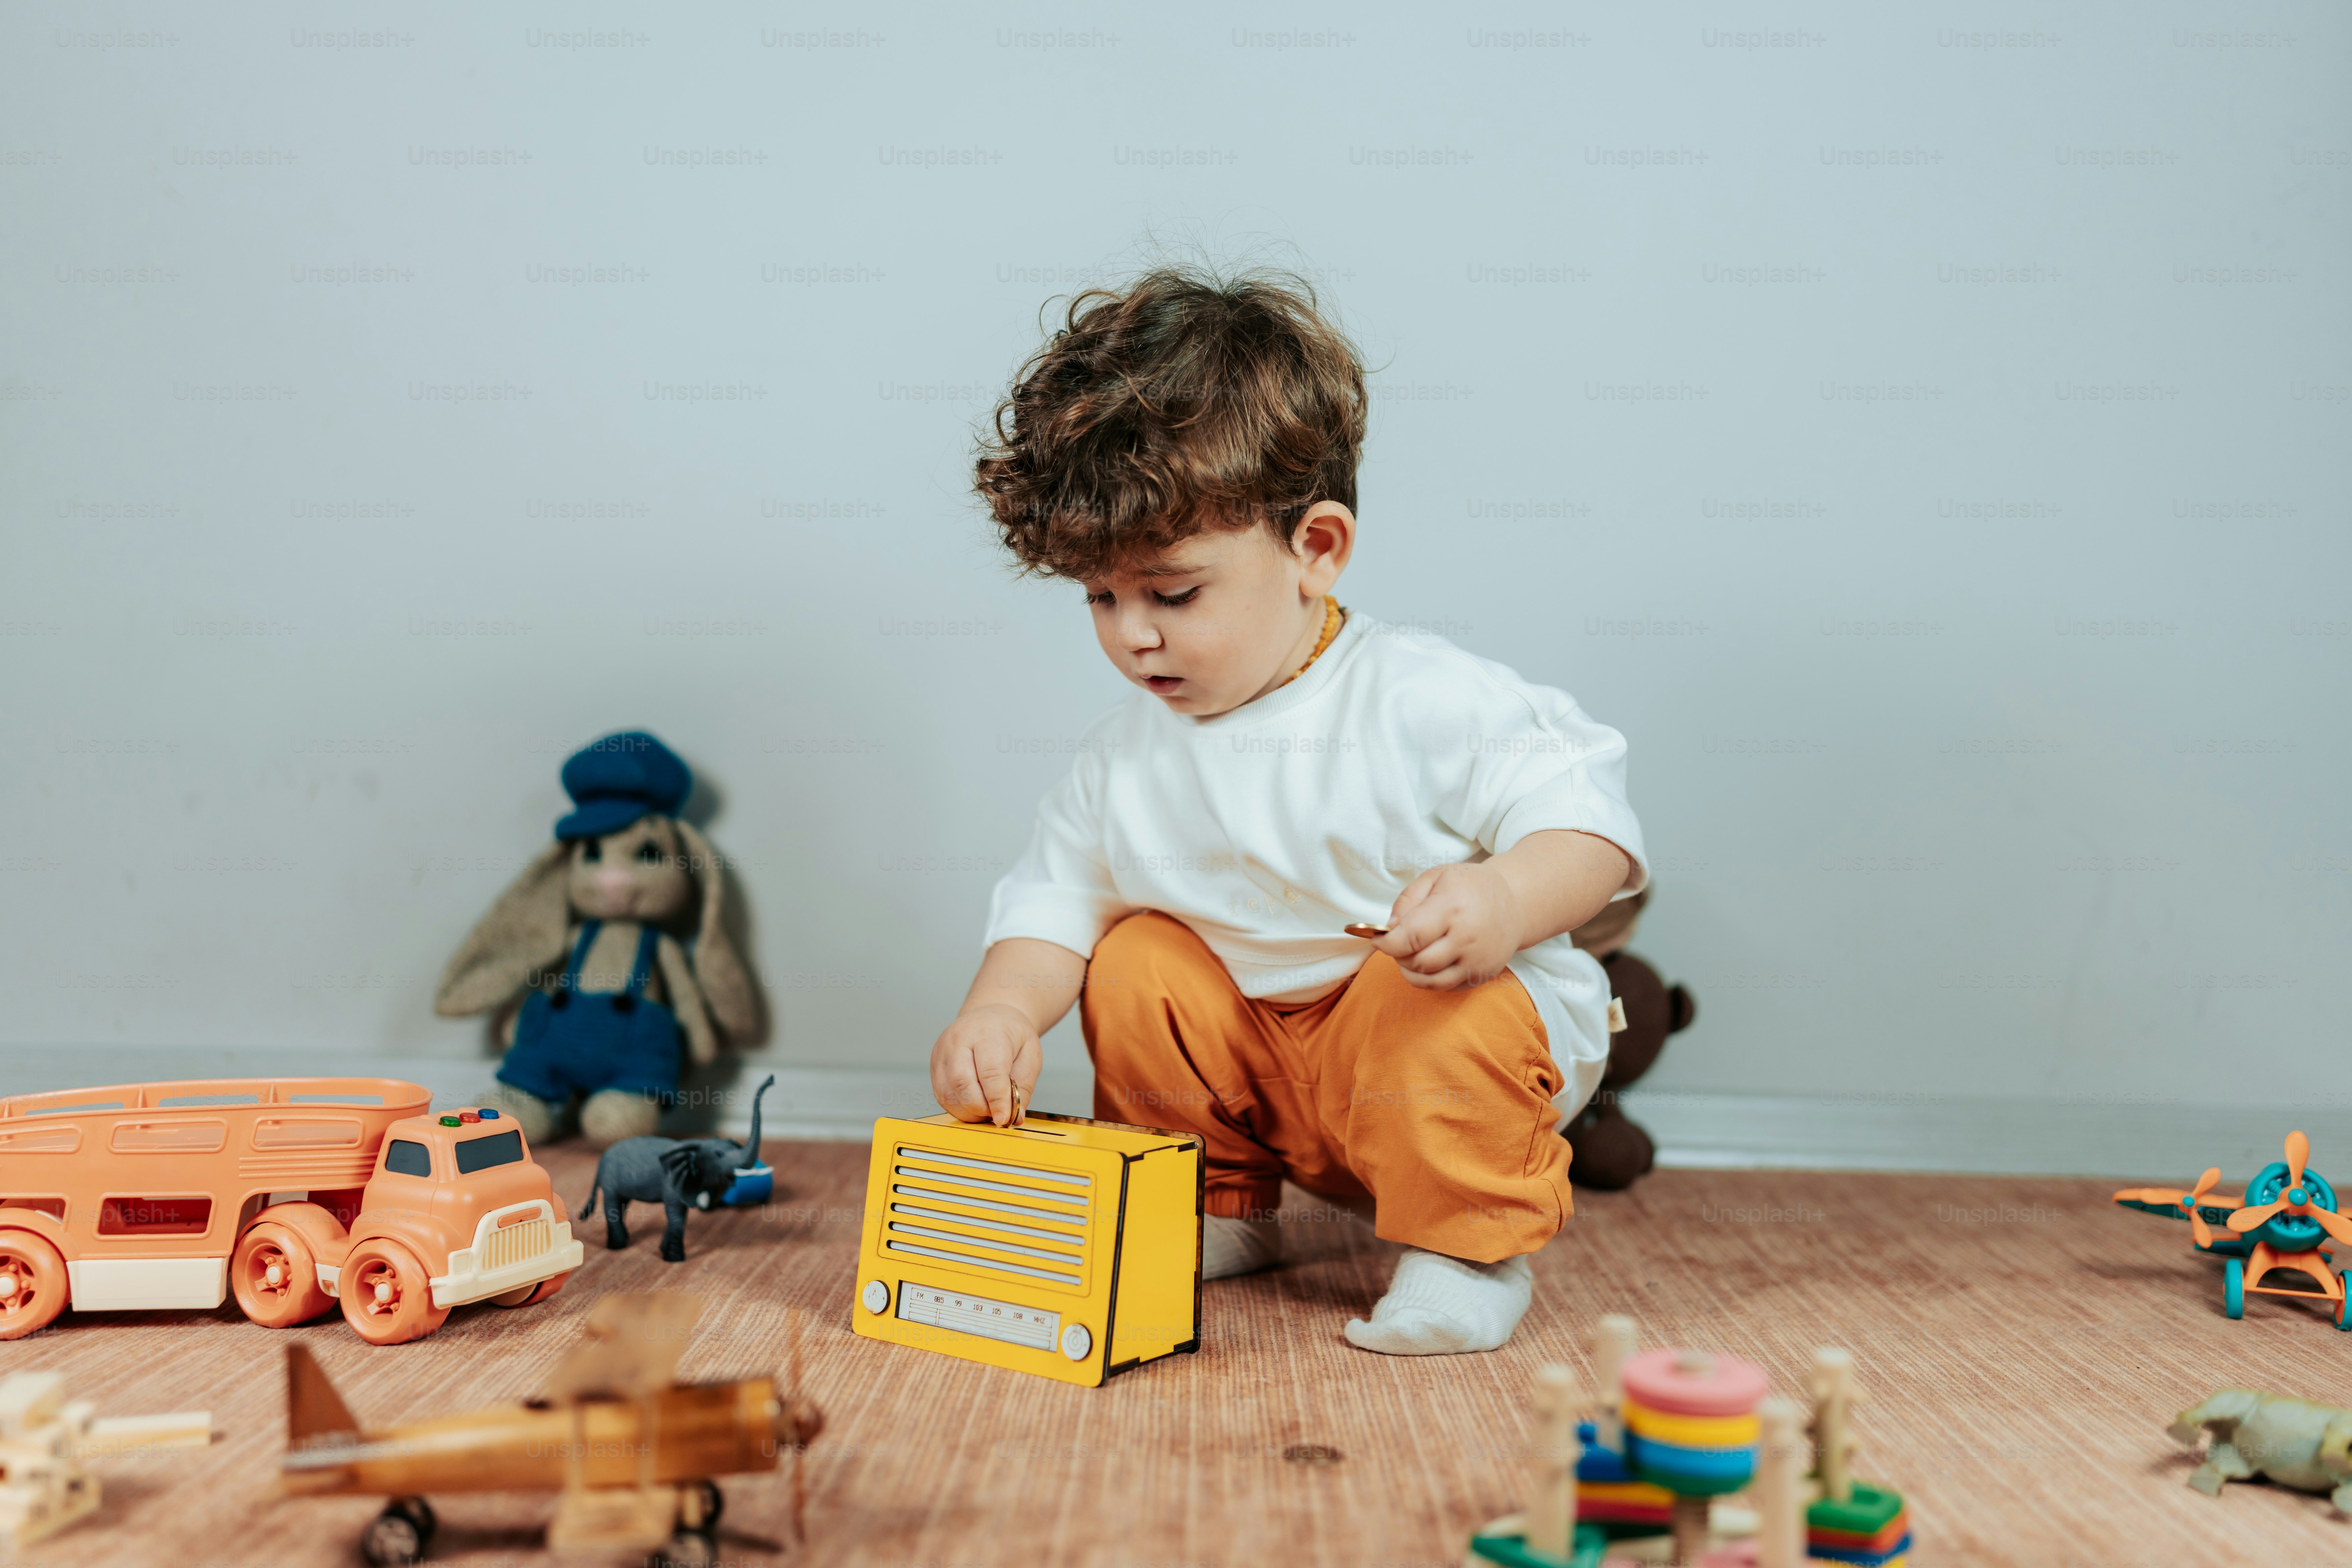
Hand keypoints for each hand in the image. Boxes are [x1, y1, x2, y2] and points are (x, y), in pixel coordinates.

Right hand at [930, 1002, 1042, 1124]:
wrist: (990, 1017)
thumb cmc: (1011, 1035)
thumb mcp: (1030, 1055)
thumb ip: (1024, 1087)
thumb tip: (1015, 1117)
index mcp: (988, 1032)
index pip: (990, 1071)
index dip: (997, 1100)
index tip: (1004, 1119)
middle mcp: (959, 1040)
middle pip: (962, 1083)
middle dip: (981, 1108)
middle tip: (997, 1114)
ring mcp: (942, 1052)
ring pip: (948, 1094)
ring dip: (969, 1111)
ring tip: (987, 1110)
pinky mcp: (934, 1065)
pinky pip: (942, 1096)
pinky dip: (959, 1108)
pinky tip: (974, 1106)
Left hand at [1371, 861, 1523, 989]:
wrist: (1515, 903)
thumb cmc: (1470, 887)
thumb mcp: (1436, 877)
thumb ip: (1407, 900)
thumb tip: (1389, 928)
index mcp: (1453, 908)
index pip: (1410, 937)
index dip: (1386, 943)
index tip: (1377, 939)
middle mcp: (1467, 939)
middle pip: (1417, 962)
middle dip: (1398, 955)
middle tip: (1397, 943)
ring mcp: (1477, 961)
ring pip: (1430, 982)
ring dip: (1411, 971)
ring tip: (1411, 953)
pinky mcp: (1482, 976)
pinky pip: (1446, 988)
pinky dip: (1430, 979)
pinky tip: (1431, 961)